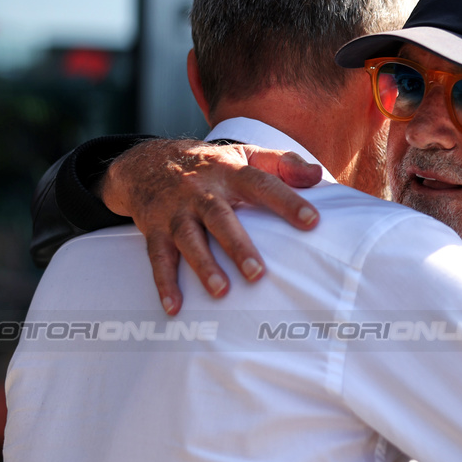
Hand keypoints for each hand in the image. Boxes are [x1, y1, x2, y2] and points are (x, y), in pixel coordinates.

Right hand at [102, 139, 323, 313]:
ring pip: (189, 238)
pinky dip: (164, 283)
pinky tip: (175, 307)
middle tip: (257, 273)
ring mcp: (175, 211)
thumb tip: (317, 175)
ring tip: (221, 291)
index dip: (287, 201)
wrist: (144, 162)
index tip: (312, 221)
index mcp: (230, 173)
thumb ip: (282, 163)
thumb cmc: (210, 165)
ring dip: (203, 265)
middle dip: (238, 245)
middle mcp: (201, 191)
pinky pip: (157, 258)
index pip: (262, 184)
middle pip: (220, 217)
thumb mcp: (245, 154)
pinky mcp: (154, 229)